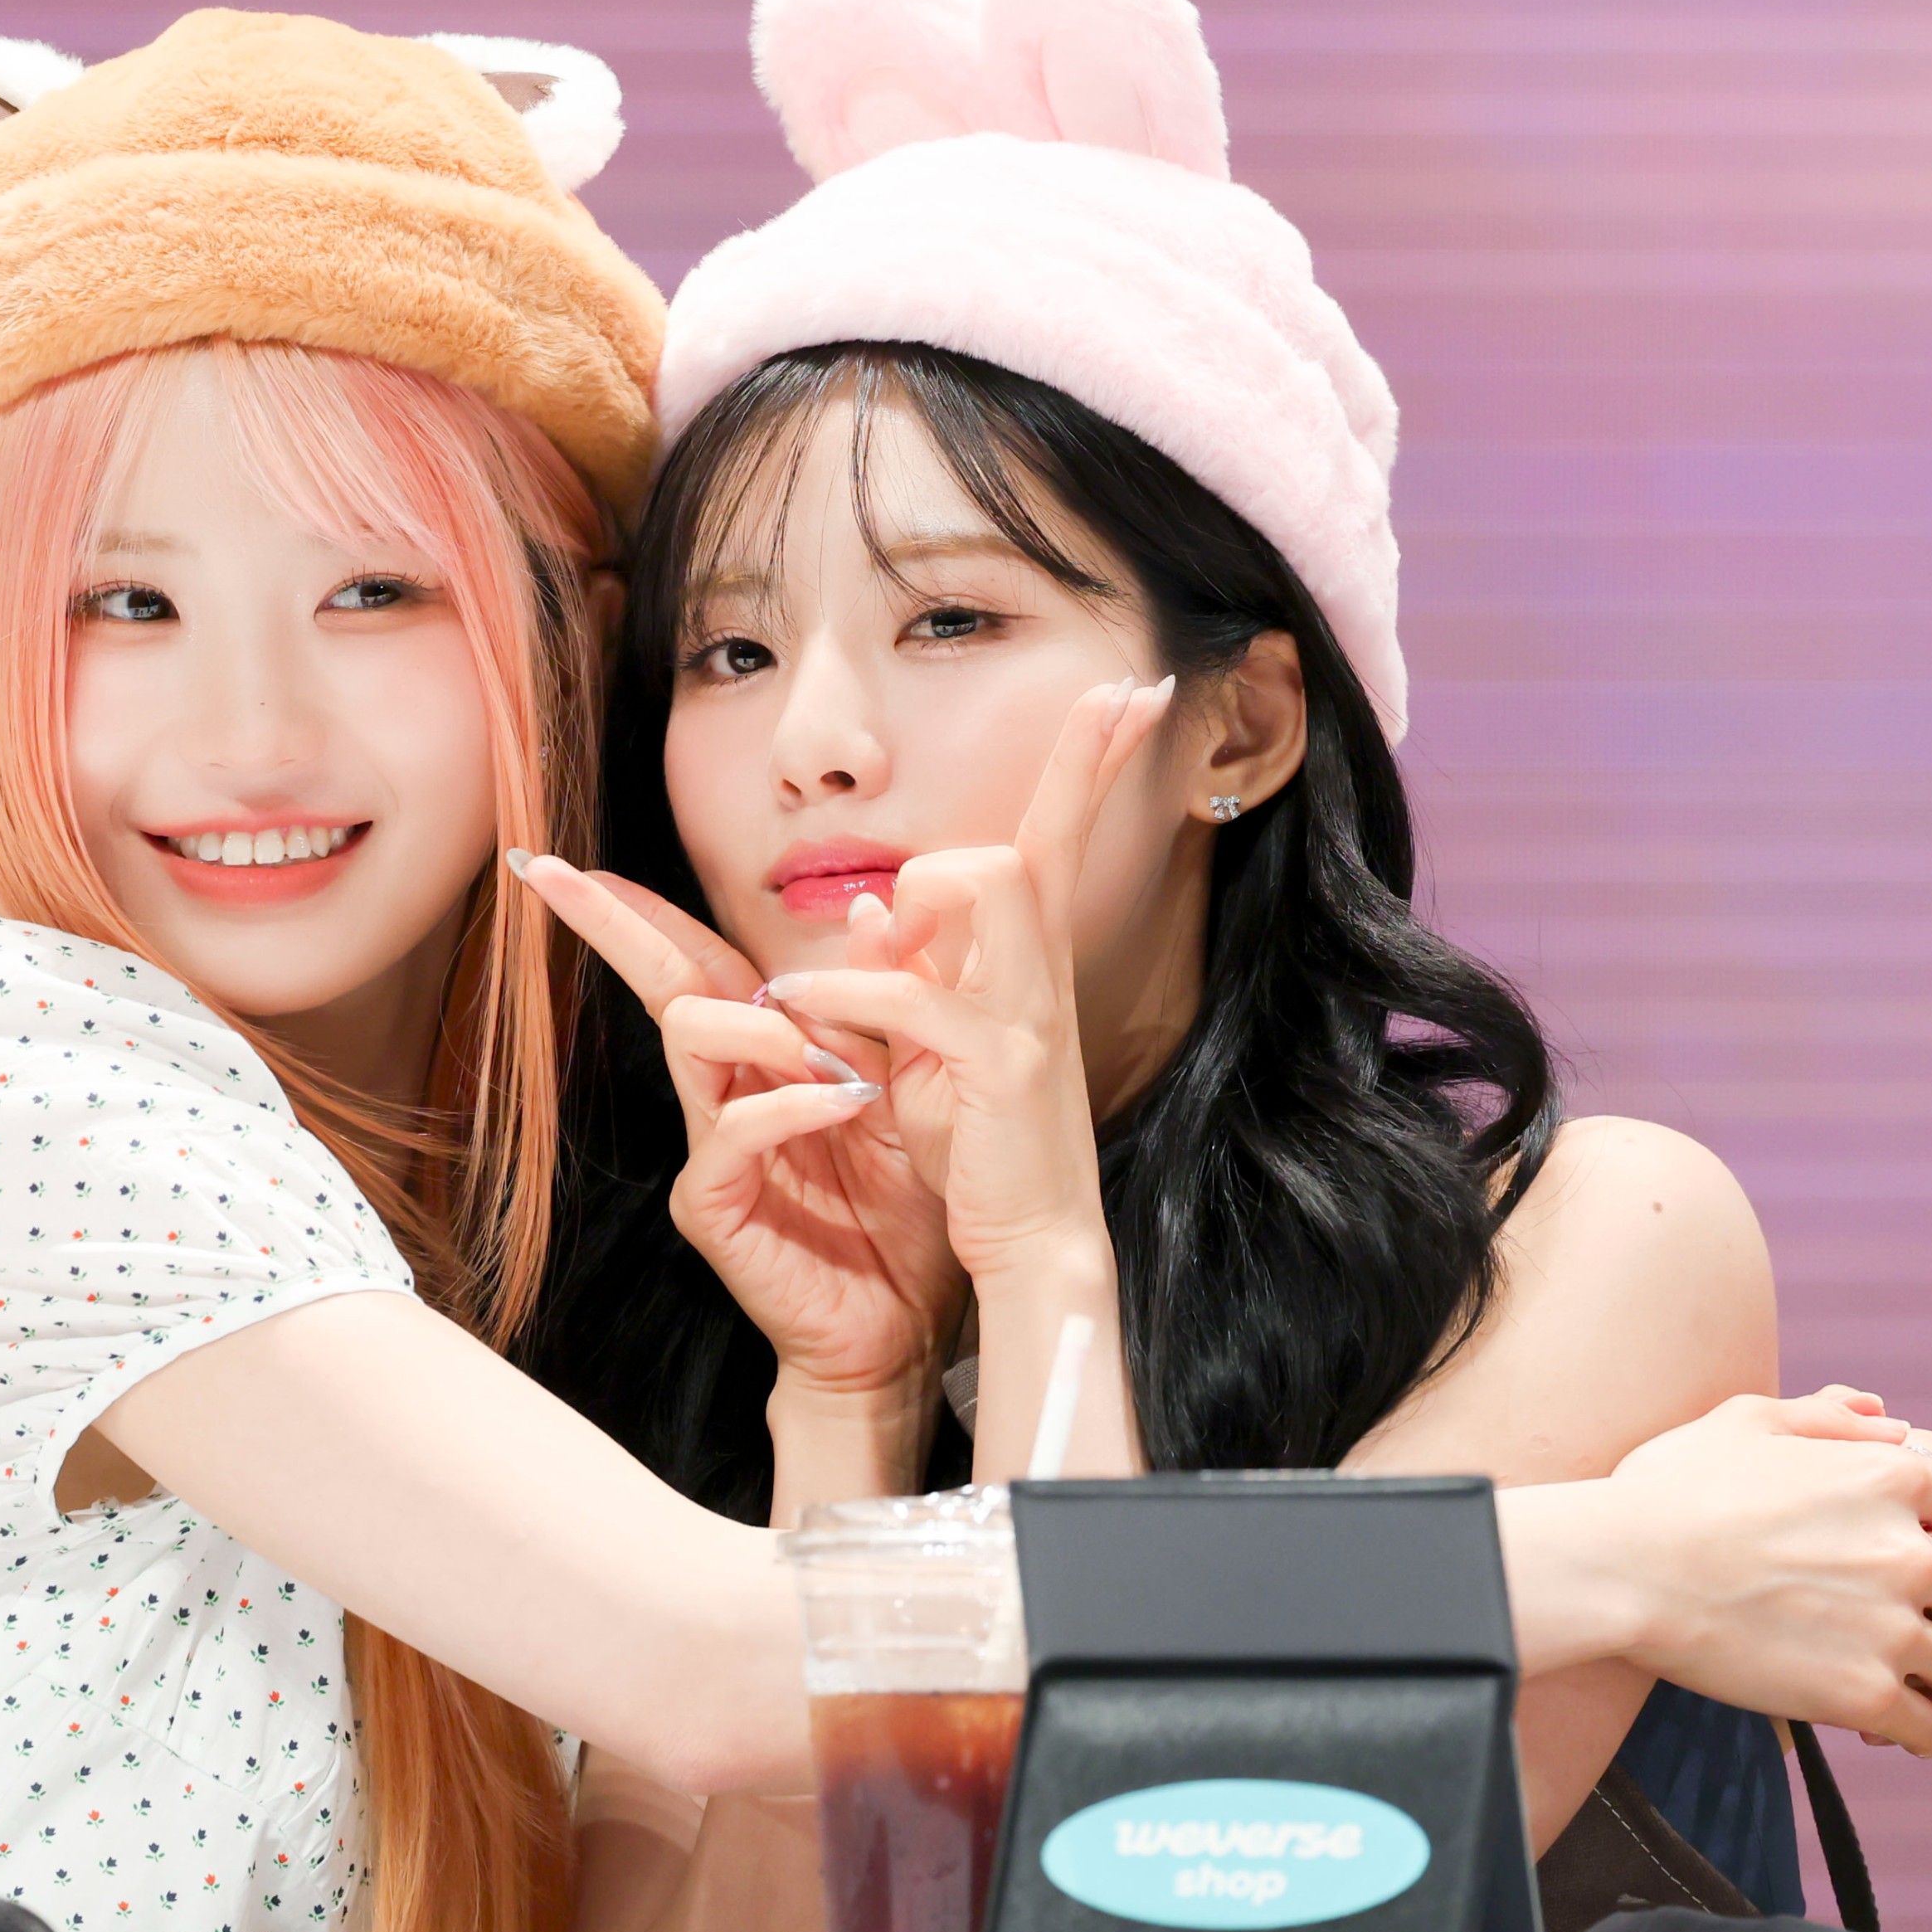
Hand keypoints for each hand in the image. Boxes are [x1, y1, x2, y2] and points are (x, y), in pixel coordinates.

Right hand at [504, 853, 961, 1412]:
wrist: (905, 1328)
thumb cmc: (908, 1211)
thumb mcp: (913, 1090)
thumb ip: (884, 1005)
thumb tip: (872, 905)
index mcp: (767, 1057)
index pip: (699, 962)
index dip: (648, 910)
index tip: (584, 863)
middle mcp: (725, 1093)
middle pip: (664, 983)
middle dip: (613, 925)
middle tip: (559, 876)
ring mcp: (712, 1148)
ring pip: (689, 1039)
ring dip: (761, 1025)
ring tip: (835, 1055)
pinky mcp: (715, 1206)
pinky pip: (736, 1130)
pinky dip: (794, 1104)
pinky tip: (848, 1105)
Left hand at [752, 675, 1173, 1287]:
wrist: (1028, 1240)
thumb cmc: (982, 1145)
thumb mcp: (934, 1045)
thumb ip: (912, 969)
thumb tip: (876, 902)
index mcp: (1027, 960)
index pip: (1059, 837)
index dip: (1093, 762)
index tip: (1132, 691)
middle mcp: (1040, 971)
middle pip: (1039, 838)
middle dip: (1065, 774)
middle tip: (1055, 765)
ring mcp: (1026, 1013)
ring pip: (985, 881)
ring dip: (918, 896)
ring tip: (878, 945)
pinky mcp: (995, 1063)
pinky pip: (911, 995)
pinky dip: (841, 993)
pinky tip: (799, 1010)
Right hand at [1603, 1388, 1931, 1757]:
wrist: (1624, 1568)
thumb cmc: (1669, 1490)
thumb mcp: (1742, 1423)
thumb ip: (1823, 1417)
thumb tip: (1885, 1418)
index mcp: (1888, 1478)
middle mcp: (1907, 1552)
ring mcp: (1891, 1628)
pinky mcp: (1861, 1695)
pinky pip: (1931, 1731)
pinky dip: (1925, 1736)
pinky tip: (1899, 1734)